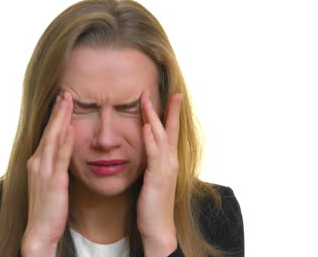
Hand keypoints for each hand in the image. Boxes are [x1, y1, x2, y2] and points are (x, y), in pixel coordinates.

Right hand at [21, 92, 73, 256]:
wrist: (39, 230)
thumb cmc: (47, 207)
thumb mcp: (49, 181)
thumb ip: (54, 164)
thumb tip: (64, 150)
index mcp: (37, 162)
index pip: (48, 134)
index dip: (55, 116)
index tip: (62, 100)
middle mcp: (37, 163)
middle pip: (49, 131)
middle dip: (58, 111)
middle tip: (66, 93)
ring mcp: (44, 171)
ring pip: (53, 139)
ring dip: (61, 119)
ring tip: (68, 102)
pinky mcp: (53, 182)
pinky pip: (60, 159)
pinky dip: (65, 143)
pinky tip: (71, 130)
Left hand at [137, 89, 181, 255]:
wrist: (158, 227)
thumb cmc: (153, 204)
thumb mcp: (153, 178)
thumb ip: (151, 162)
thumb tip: (145, 148)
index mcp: (169, 161)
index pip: (171, 132)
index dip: (171, 113)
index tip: (171, 96)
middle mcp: (171, 162)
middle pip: (168, 129)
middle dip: (161, 109)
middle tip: (152, 90)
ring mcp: (165, 169)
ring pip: (161, 138)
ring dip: (153, 118)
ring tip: (145, 101)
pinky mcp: (157, 178)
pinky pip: (153, 155)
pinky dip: (150, 140)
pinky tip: (146, 128)